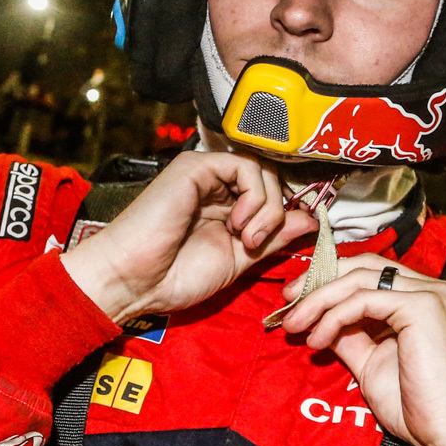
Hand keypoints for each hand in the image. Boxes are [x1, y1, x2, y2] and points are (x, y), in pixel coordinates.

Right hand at [61, 152, 318, 324]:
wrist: (135, 280)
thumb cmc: (174, 276)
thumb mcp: (238, 259)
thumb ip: (272, 238)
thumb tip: (310, 220)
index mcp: (222, 207)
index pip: (270, 194)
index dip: (285, 212)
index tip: (285, 237)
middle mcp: (214, 186)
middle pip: (271, 180)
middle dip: (276, 212)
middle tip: (256, 242)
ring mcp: (205, 174)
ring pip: (263, 171)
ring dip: (267, 208)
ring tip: (246, 238)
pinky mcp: (196, 167)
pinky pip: (246, 166)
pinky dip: (254, 196)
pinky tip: (237, 222)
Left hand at [281, 255, 445, 445]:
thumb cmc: (420, 408)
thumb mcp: (373, 363)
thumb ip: (351, 336)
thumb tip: (320, 320)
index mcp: (425, 298)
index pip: (370, 272)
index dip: (330, 281)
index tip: (297, 301)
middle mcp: (432, 288)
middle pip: (362, 265)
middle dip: (318, 280)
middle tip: (287, 301)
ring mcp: (430, 294)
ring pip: (358, 278)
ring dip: (318, 299)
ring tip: (294, 324)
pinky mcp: (422, 306)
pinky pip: (362, 300)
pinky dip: (333, 316)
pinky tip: (318, 338)